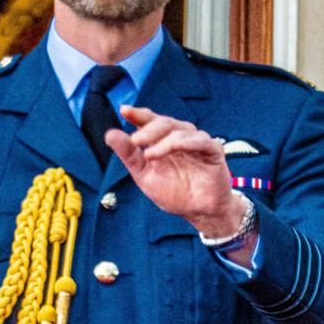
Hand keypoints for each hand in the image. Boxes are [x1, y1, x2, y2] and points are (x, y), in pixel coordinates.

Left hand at [108, 105, 243, 236]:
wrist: (198, 212)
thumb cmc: (175, 193)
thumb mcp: (144, 175)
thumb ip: (128, 155)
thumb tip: (110, 134)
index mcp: (162, 141)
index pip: (150, 121)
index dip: (138, 114)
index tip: (125, 111)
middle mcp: (180, 138)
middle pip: (164, 122)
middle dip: (148, 129)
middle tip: (135, 140)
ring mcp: (197, 143)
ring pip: (180, 129)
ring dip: (163, 139)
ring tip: (149, 154)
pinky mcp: (213, 150)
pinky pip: (200, 140)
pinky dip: (184, 142)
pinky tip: (172, 148)